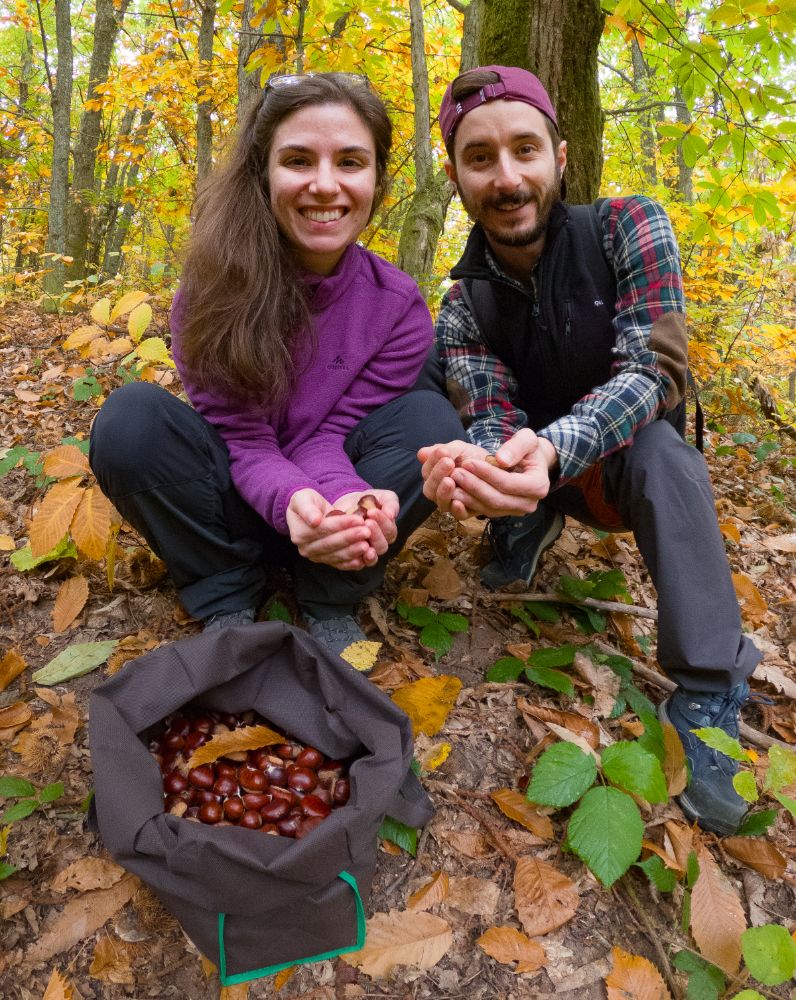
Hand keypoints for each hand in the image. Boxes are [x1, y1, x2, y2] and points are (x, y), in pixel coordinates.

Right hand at [286, 488, 374, 570]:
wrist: (312, 512)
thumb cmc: (307, 503)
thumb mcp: (302, 498)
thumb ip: (307, 508)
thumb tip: (314, 520)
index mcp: (299, 534)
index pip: (322, 529)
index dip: (340, 525)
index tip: (358, 519)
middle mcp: (306, 549)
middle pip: (330, 544)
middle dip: (350, 537)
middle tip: (367, 531)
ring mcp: (317, 557)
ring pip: (337, 555)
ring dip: (354, 550)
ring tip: (368, 543)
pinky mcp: (328, 561)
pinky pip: (341, 564)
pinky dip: (353, 562)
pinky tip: (364, 557)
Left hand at [332, 489, 398, 560]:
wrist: (346, 505)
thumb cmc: (368, 501)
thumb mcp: (382, 497)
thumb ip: (390, 504)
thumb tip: (391, 515)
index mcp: (388, 531)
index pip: (390, 531)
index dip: (382, 522)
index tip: (372, 511)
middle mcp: (378, 544)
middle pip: (382, 546)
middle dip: (375, 534)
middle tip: (367, 522)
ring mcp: (366, 553)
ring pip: (371, 558)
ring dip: (367, 551)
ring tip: (361, 539)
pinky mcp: (352, 558)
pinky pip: (356, 565)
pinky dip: (354, 562)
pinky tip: (351, 551)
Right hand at [417, 441, 488, 514]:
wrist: (495, 468)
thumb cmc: (473, 458)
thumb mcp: (459, 449)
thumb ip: (443, 450)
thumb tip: (421, 454)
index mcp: (434, 475)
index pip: (427, 470)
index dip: (433, 461)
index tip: (443, 451)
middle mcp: (439, 491)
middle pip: (430, 488)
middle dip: (437, 475)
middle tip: (448, 463)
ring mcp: (450, 503)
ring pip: (441, 502)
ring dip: (443, 492)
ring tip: (450, 481)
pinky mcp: (464, 512)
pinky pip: (457, 515)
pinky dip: (457, 510)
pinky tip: (458, 502)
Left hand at [435, 430, 557, 518]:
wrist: (531, 463)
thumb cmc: (529, 449)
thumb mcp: (528, 439)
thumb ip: (517, 446)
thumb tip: (501, 461)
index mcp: (538, 485)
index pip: (509, 483)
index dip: (487, 474)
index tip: (468, 462)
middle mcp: (528, 503)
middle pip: (497, 500)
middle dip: (474, 486)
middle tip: (455, 473)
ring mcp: (515, 511)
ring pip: (488, 508)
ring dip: (468, 497)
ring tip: (450, 482)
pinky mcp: (503, 514)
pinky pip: (483, 511)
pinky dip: (468, 503)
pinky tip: (453, 492)